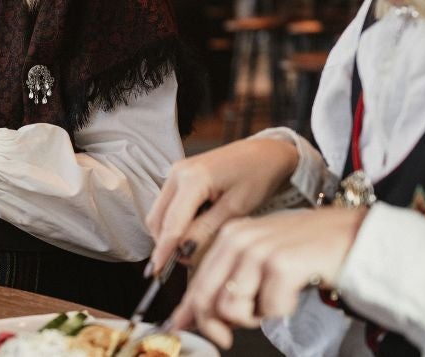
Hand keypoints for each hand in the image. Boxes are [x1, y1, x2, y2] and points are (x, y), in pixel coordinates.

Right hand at [145, 138, 298, 272]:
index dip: (164, 250)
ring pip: (160, 213)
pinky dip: (175, 221)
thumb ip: (206, 230)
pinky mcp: (179, 175)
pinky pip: (168, 205)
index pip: (171, 223)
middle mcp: (177, 172)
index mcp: (192, 178)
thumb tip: (183, 253)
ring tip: (194, 245)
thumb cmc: (258, 175)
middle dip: (166, 243)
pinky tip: (196, 228)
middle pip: (158, 219)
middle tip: (184, 262)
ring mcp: (176, 172)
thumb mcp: (236, 208)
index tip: (157, 272)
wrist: (267, 152)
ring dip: (170, 233)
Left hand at [170, 208, 367, 348]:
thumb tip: (199, 315)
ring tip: (275, 300)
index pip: (197, 281)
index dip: (190, 313)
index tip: (185, 329)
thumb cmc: (312, 249)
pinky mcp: (281, 265)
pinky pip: (268, 310)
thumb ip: (232, 280)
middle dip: (216, 325)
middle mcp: (240, 238)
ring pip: (233, 308)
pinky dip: (282, 310)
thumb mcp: (263, 258)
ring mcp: (259, 250)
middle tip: (228, 336)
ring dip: (254, 317)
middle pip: (207, 297)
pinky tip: (295, 293)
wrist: (355, 236)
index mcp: (231, 235)